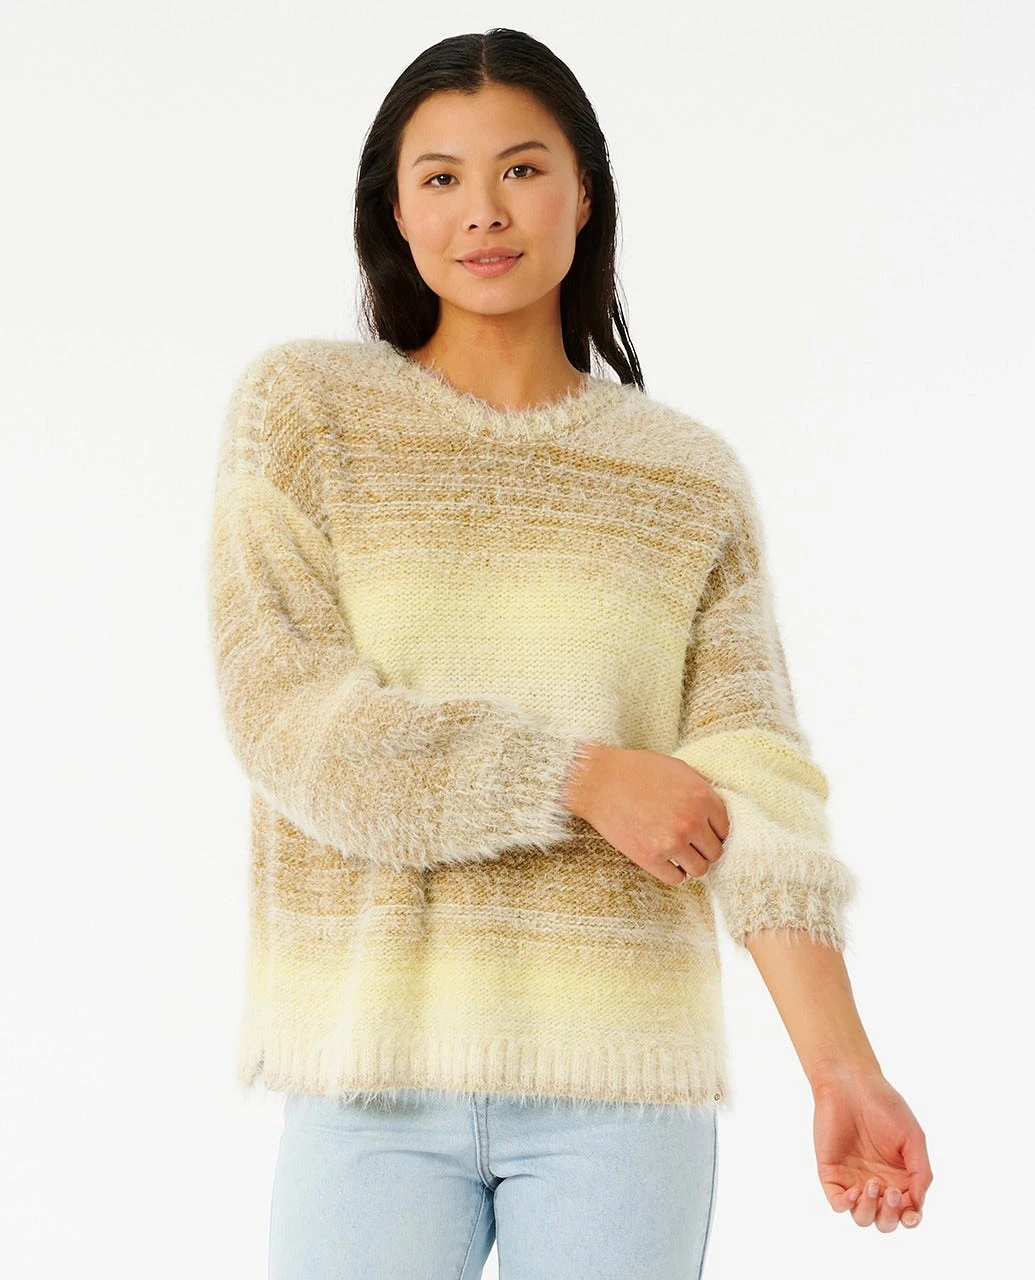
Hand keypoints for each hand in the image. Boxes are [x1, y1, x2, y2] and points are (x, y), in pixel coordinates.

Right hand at [564, 744, 728, 886]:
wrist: (598, 780)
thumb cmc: (636, 770)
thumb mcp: (678, 769)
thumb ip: (701, 790)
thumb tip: (716, 813)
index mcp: (702, 797)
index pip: (726, 828)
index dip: (715, 830)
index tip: (705, 831)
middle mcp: (691, 822)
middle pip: (715, 851)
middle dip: (705, 848)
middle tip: (692, 843)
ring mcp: (671, 842)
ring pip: (700, 869)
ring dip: (692, 863)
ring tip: (679, 853)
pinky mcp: (650, 858)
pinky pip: (677, 879)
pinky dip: (675, 873)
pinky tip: (667, 861)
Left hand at [812, 1064, 932, 1231]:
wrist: (851, 1084)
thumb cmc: (885, 1106)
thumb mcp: (913, 1138)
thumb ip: (921, 1173)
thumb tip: (918, 1205)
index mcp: (900, 1177)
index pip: (907, 1213)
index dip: (911, 1220)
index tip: (911, 1213)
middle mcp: (877, 1183)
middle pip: (885, 1222)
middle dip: (891, 1217)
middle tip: (892, 1192)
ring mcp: (853, 1179)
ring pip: (862, 1218)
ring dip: (870, 1211)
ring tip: (872, 1184)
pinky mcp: (831, 1172)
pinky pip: (838, 1203)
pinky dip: (848, 1205)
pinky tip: (855, 1190)